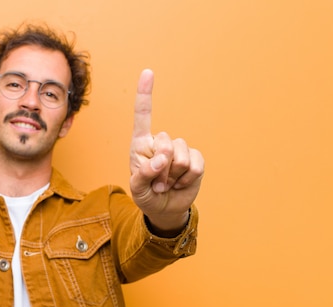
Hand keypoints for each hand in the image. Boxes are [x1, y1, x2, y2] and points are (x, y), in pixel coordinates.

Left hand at [129, 69, 203, 233]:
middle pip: (166, 143)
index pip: (143, 115)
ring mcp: (179, 150)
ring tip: (166, 184)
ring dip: (173, 176)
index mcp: (141, 144)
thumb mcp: (137, 188)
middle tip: (156, 183)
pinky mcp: (195, 160)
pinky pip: (195, 165)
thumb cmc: (146, 195)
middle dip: (161, 169)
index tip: (147, 72)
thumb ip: (143, 174)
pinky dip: (187, 179)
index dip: (145, 94)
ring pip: (181, 156)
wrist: (164, 208)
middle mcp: (160, 143)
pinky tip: (180, 184)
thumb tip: (161, 160)